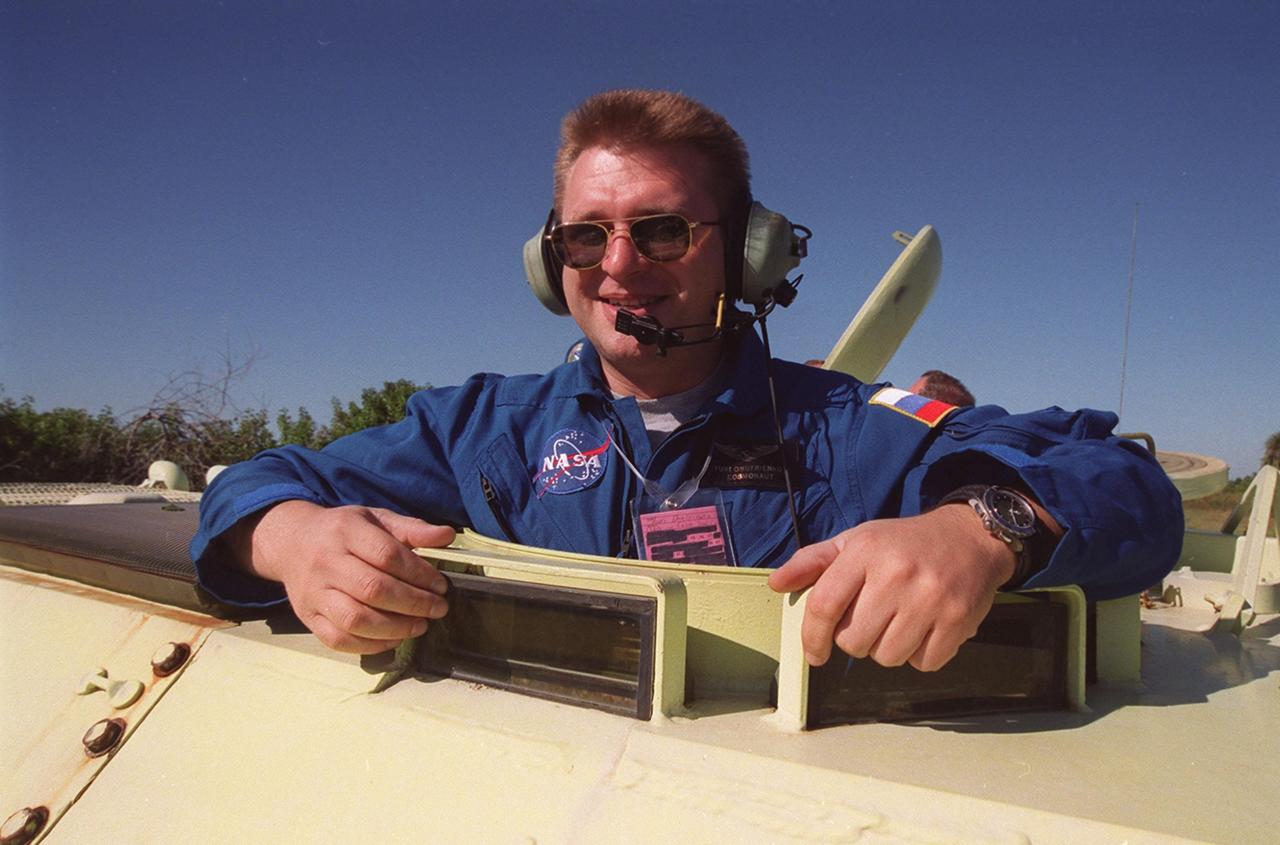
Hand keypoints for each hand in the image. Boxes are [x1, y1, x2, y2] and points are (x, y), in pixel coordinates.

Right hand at [234, 500, 454, 653]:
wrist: (291, 542)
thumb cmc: (342, 531)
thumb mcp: (375, 518)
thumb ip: (411, 528)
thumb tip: (447, 536)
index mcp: (346, 532)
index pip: (387, 555)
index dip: (419, 573)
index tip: (440, 585)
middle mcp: (327, 562)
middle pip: (373, 589)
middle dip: (413, 603)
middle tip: (438, 608)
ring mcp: (314, 593)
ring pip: (355, 619)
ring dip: (395, 628)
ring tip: (420, 626)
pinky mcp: (307, 617)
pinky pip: (338, 639)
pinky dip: (370, 645)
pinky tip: (393, 639)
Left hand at [767, 506, 1015, 671]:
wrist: (970, 537)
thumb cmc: (903, 544)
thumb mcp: (857, 540)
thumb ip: (814, 561)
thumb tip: (777, 584)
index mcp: (865, 551)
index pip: (824, 606)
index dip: (812, 637)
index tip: (814, 654)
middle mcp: (896, 574)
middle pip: (853, 640)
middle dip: (855, 640)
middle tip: (870, 620)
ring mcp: (929, 598)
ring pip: (887, 657)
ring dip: (887, 649)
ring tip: (898, 622)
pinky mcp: (958, 619)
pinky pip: (923, 663)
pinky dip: (919, 655)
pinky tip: (924, 629)